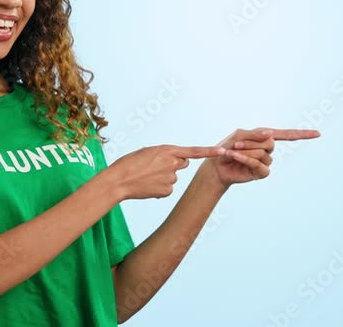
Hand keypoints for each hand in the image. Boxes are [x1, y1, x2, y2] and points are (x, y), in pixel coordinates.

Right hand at [107, 144, 225, 199]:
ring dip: (163, 177)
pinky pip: (167, 189)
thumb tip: (174, 163)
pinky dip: (159, 188)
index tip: (223, 151)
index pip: (194, 151)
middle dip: (175, 164)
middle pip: (183, 163)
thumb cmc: (129, 164)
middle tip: (157, 166)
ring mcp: (170, 178)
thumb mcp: (147, 152)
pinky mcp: (167, 191)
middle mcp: (172, 163)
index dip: (210, 151)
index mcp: (167, 150)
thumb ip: (164, 155)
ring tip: (147, 177)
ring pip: (173, 177)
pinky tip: (148, 186)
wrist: (119, 181)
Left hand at [204, 127, 320, 187]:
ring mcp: (266, 162)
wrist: (216, 165)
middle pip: (270, 142)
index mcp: (265, 137)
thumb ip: (255, 134)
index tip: (318, 133)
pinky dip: (246, 159)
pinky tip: (235, 157)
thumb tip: (271, 133)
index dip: (303, 134)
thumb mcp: (239, 135)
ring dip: (246, 151)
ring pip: (263, 153)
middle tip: (236, 145)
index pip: (287, 134)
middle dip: (251, 143)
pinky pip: (259, 164)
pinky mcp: (261, 173)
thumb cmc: (227, 148)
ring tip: (233, 152)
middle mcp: (268, 149)